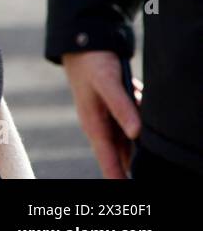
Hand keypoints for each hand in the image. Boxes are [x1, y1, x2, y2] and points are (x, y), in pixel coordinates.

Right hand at [62, 50, 140, 178]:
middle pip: (121, 154)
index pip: (108, 159)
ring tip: (147, 144)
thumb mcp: (107, 82)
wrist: (83, 41)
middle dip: (133, 165)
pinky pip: (132, 121)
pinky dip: (141, 120)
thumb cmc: (92, 62)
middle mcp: (101, 124)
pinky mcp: (116, 107)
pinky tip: (146, 113)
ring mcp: (108, 117)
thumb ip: (122, 107)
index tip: (126, 190)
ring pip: (129, 138)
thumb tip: (136, 133)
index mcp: (94, 124)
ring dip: (140, 142)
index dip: (117, 177)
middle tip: (148, 176)